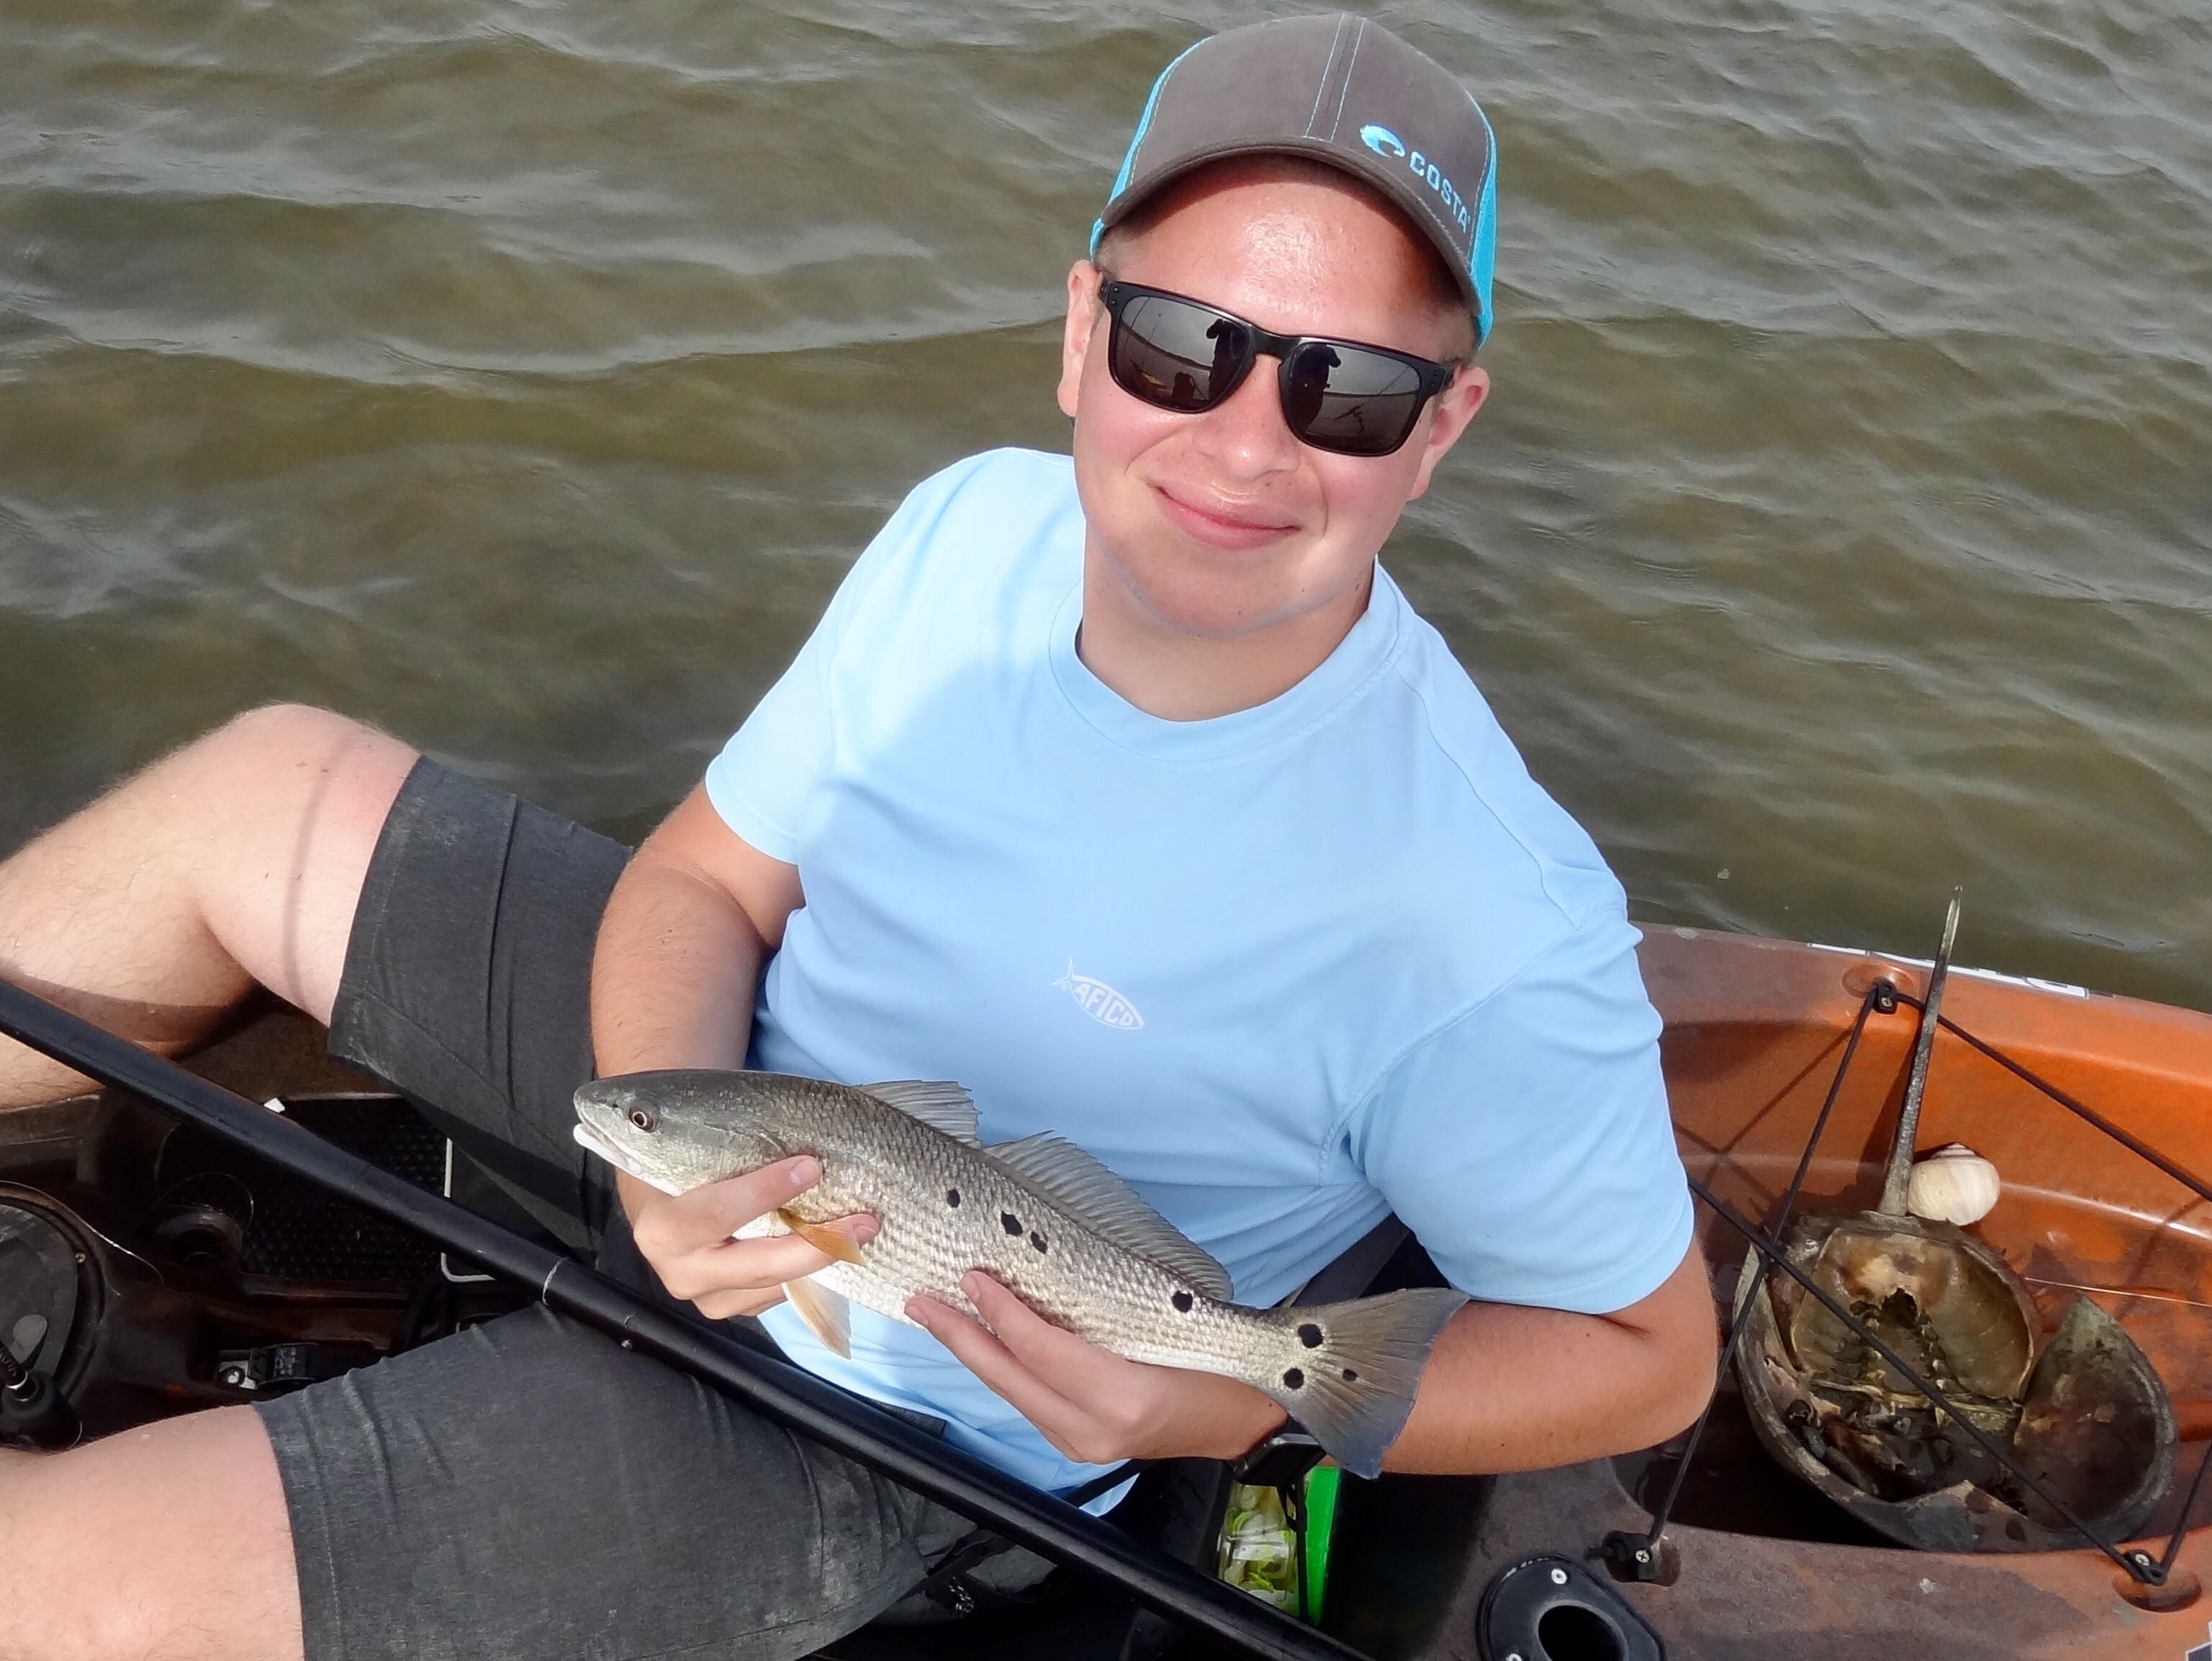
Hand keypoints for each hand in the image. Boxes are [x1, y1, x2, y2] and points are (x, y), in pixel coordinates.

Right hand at [624, 1156, 876, 1320]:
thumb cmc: (679, 1172)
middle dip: (815, 1245)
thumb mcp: (692, 1156)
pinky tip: (837, 1246)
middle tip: (863, 1222)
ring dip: (822, 1259)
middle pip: (756, 1266)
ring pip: (774, 1285)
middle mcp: (682, 1272)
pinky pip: (777, 1293)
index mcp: (663, 1229)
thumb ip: (733, 1152)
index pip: (717, 1212)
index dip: (765, 1191)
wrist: (657, 1210)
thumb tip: (800, 1132)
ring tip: (864, 1230)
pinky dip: (810, 1270)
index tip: (811, 1166)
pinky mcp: (731, 1305)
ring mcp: (707, 1296)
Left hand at [906, 1270, 1286, 1464]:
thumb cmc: (1218, 1363)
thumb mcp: (1170, 1323)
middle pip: (1009, 1376)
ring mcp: (1081, 1443)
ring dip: (974, 1352)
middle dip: (960, 1336)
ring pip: (1012, 1391)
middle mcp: (1090, 1428)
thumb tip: (1041, 1273)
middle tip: (921, 1300)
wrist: (1242, 1423)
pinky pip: (1027, 1399)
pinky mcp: (1078, 1444)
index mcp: (1119, 1394)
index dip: (1000, 1310)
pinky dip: (1002, 1368)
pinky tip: (985, 1345)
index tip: (970, 1274)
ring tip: (941, 1316)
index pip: (1039, 1347)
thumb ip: (1105, 1309)